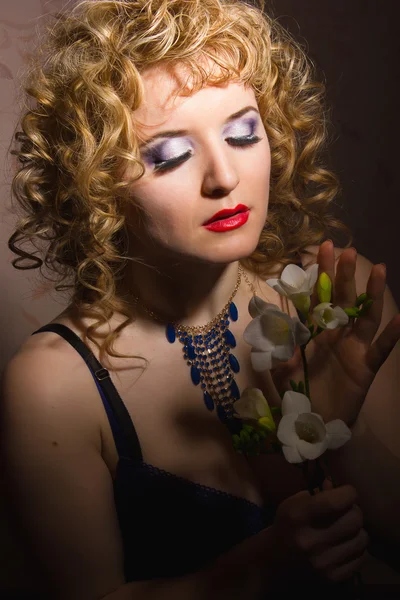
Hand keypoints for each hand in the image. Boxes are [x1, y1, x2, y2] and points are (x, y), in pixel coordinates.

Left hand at [271, 241, 399, 425]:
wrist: (313, 422)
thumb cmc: (297, 392)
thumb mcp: (280, 367)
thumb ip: (279, 345)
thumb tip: (275, 324)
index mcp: (314, 331)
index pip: (317, 296)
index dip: (320, 273)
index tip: (321, 248)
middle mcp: (336, 334)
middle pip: (343, 299)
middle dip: (345, 275)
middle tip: (348, 251)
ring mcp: (353, 348)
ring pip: (366, 316)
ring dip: (373, 294)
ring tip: (380, 270)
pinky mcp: (365, 367)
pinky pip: (380, 349)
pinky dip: (392, 335)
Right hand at [271, 483, 367, 583]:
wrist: (273, 562)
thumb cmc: (286, 525)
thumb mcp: (293, 503)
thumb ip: (318, 494)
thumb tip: (337, 485)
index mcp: (298, 517)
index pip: (337, 501)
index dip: (348, 493)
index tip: (347, 491)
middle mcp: (311, 541)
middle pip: (354, 519)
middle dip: (354, 510)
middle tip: (348, 510)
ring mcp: (323, 563)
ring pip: (362, 539)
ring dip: (357, 530)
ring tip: (348, 528)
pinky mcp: (332, 578)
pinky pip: (361, 558)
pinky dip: (357, 548)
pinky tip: (346, 544)